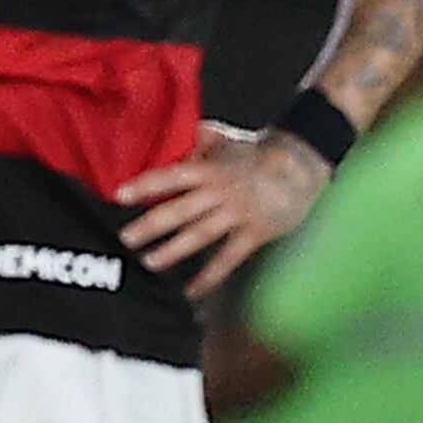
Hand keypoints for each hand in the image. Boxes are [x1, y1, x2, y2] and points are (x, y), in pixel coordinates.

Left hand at [119, 123, 331, 299]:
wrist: (302, 166)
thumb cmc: (255, 154)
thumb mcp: (226, 141)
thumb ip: (197, 141)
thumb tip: (170, 133)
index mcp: (210, 169)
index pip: (172, 176)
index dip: (146, 185)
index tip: (120, 195)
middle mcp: (221, 192)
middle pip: (181, 209)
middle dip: (152, 224)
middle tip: (125, 237)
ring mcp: (238, 213)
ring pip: (201, 234)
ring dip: (174, 250)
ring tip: (150, 261)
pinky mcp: (255, 233)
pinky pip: (229, 258)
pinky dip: (210, 276)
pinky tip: (191, 290)